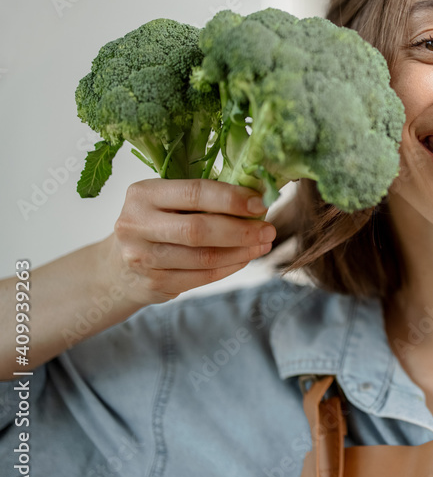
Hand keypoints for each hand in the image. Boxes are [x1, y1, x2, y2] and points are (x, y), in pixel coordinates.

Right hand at [105, 179, 275, 304]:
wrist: (118, 267)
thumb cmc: (156, 223)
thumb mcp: (168, 200)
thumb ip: (204, 196)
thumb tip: (258, 194)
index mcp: (143, 193)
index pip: (195, 193)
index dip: (232, 198)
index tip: (261, 202)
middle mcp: (136, 225)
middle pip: (199, 229)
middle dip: (241, 230)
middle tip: (269, 229)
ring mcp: (142, 258)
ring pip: (204, 257)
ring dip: (241, 251)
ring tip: (263, 244)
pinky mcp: (153, 284)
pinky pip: (202, 277)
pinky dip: (230, 267)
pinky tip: (245, 258)